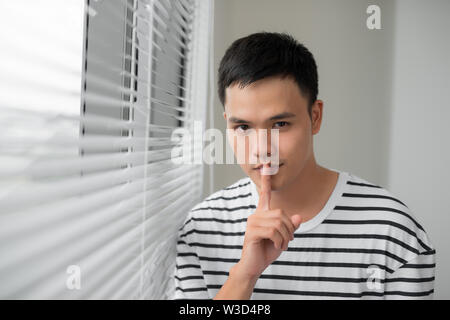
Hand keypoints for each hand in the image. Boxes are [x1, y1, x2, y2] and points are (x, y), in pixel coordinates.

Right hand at [235, 164, 301, 279]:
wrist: (254, 266)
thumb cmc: (267, 251)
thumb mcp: (283, 238)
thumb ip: (290, 227)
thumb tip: (298, 217)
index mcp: (262, 213)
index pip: (265, 193)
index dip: (267, 179)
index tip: (266, 163)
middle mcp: (256, 215)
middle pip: (281, 213)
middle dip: (289, 229)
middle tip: (288, 241)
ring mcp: (252, 223)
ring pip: (278, 223)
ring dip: (286, 237)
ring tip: (283, 245)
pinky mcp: (252, 232)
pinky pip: (273, 231)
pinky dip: (280, 241)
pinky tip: (277, 247)